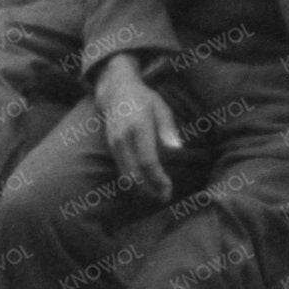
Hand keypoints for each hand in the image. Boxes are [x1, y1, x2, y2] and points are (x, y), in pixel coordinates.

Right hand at [96, 58, 185, 201]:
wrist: (115, 92)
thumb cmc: (144, 99)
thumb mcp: (161, 108)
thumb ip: (168, 129)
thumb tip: (177, 148)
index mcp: (138, 128)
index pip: (147, 161)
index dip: (158, 178)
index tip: (169, 188)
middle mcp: (123, 139)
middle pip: (134, 173)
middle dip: (149, 189)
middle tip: (165, 197)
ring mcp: (114, 144)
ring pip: (125, 175)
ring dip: (141, 189)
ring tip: (157, 194)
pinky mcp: (111, 148)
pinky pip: (121, 170)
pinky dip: (133, 181)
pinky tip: (146, 185)